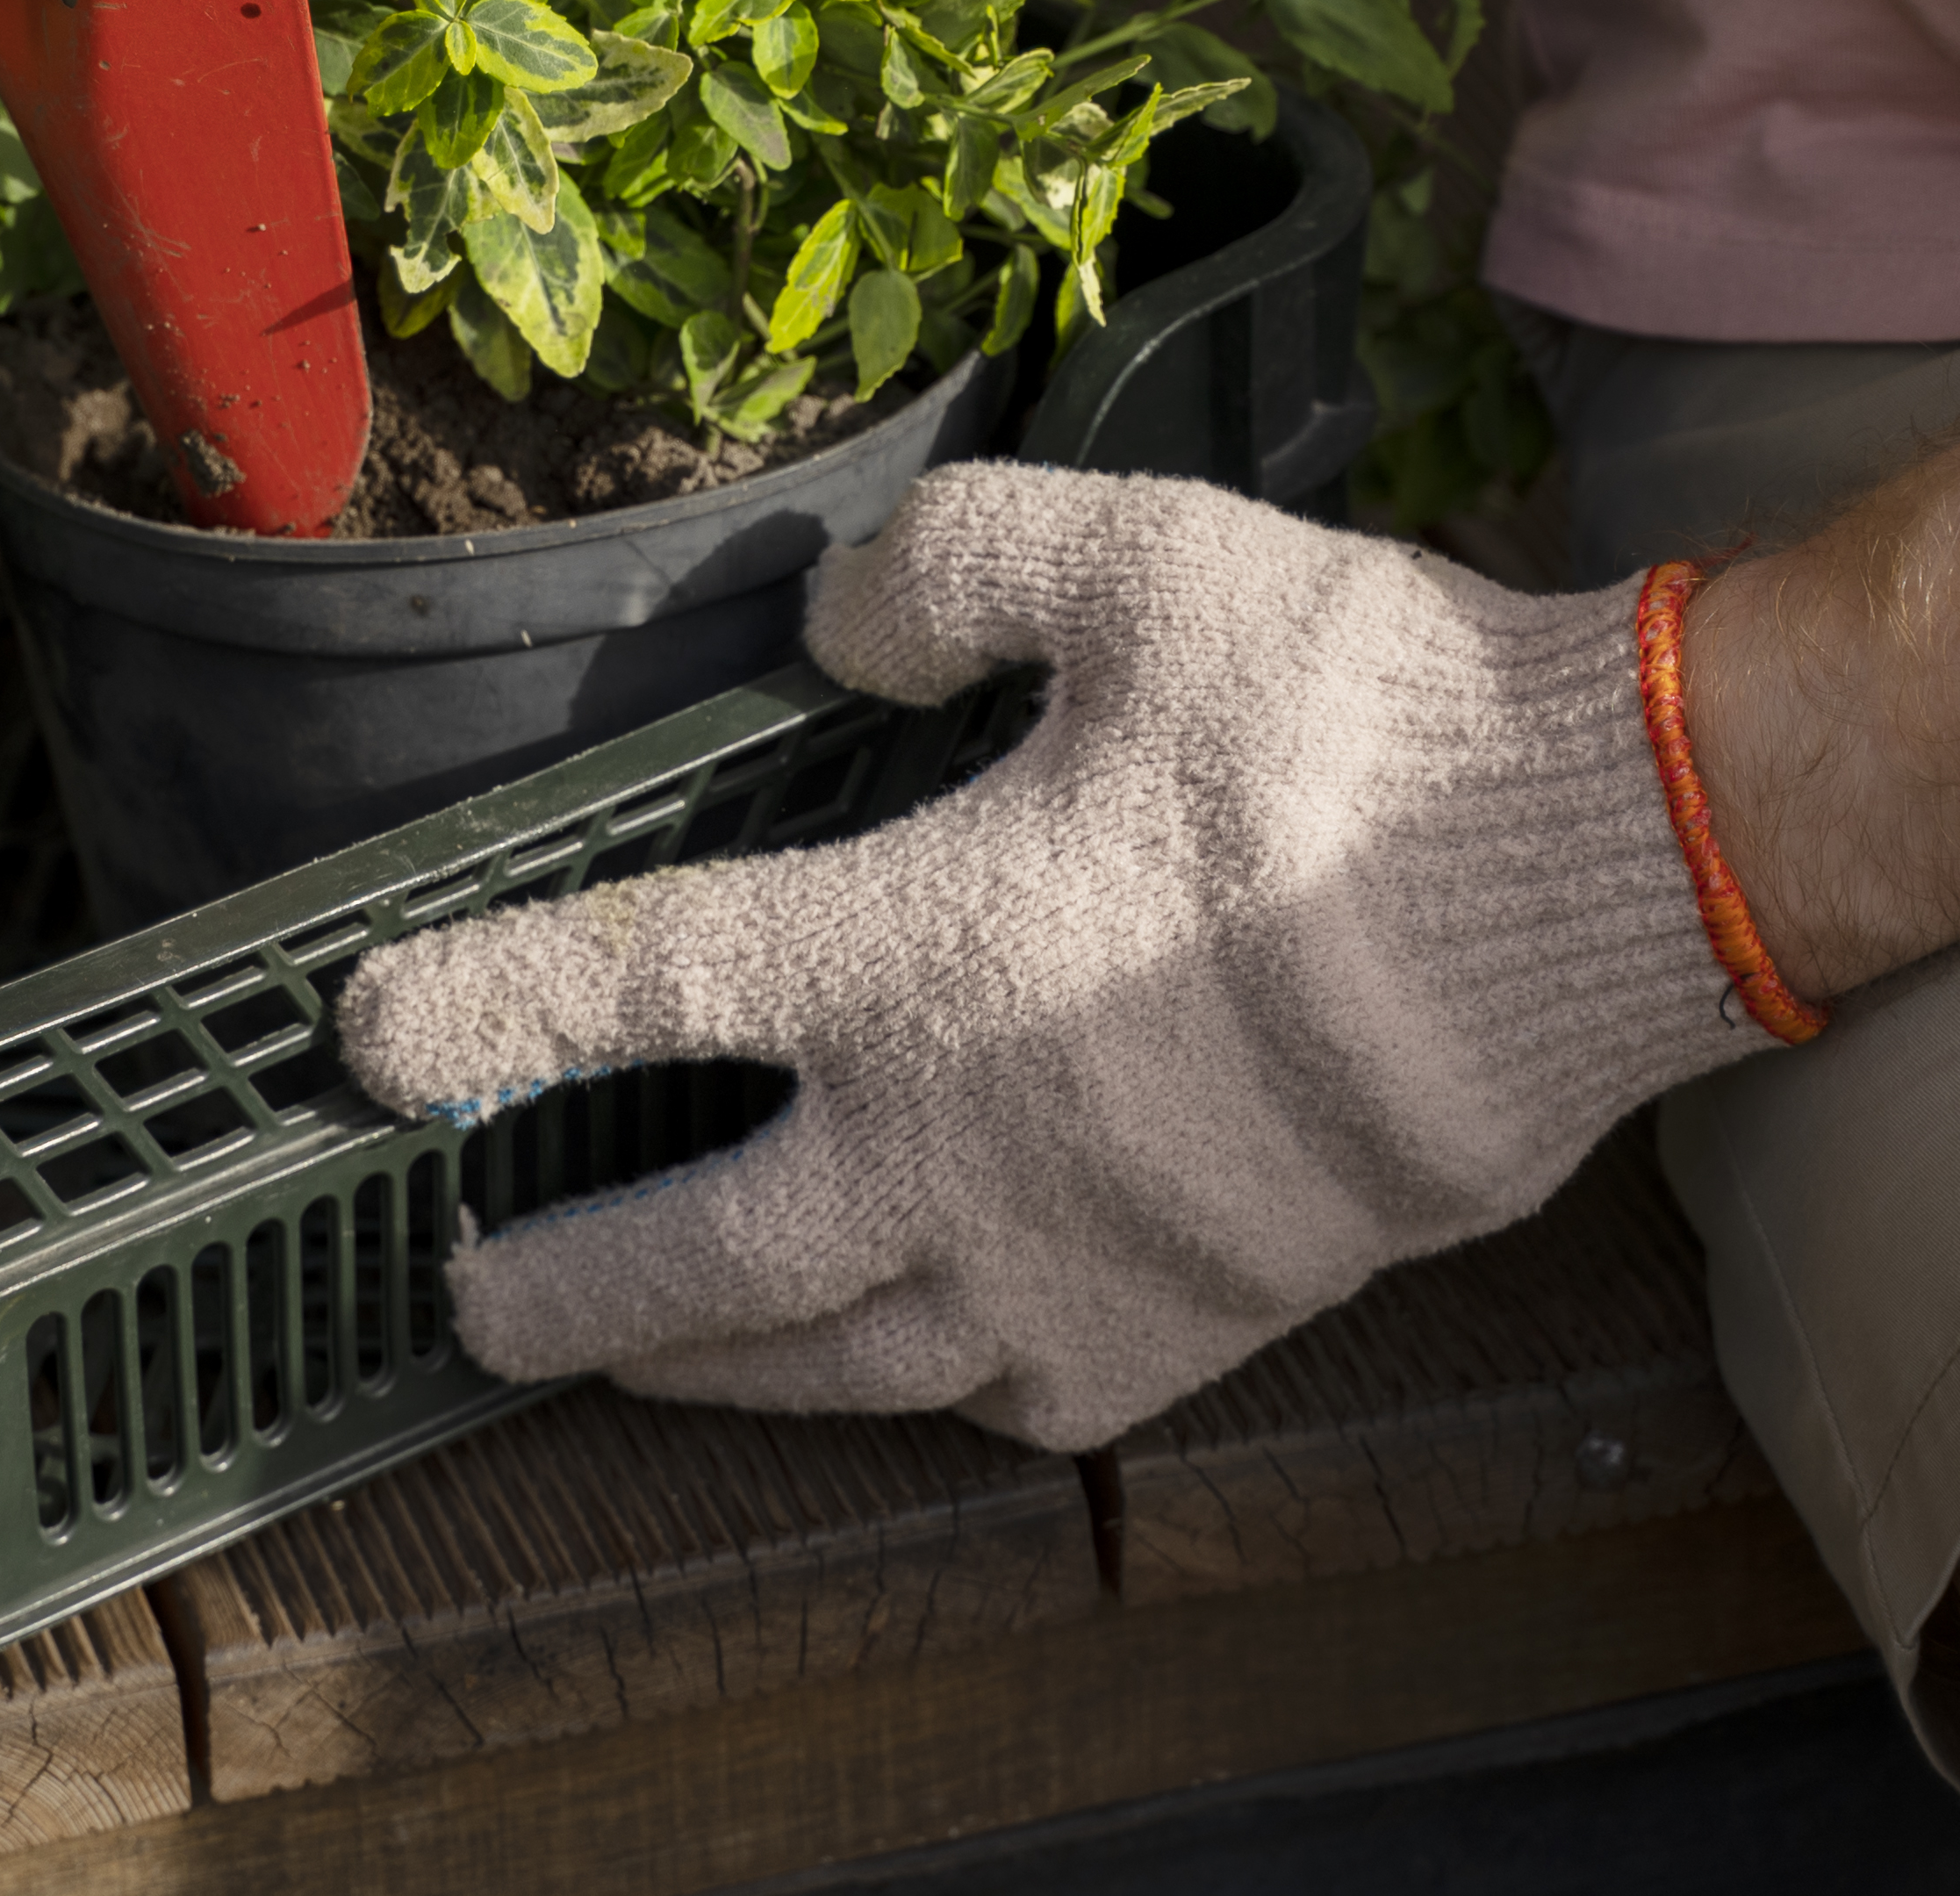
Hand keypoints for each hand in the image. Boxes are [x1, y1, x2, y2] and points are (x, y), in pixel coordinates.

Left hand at [332, 464, 1754, 1447]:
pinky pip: (1006, 1398)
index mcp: (918, 951)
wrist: (1593, 891)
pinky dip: (920, 1388)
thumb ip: (939, 571)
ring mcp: (1075, 1263)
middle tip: (466, 1299)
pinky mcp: (1190, 1330)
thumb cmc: (1353, 723)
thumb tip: (832, 623)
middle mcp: (962, 1143)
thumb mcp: (1130, 561)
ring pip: (832, 1365)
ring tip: (625, 1358)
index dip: (478, 1013)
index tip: (365, 1042)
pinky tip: (896, 1350)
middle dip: (554, 1293)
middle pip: (692, 1268)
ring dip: (703, 1369)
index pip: (629, 988)